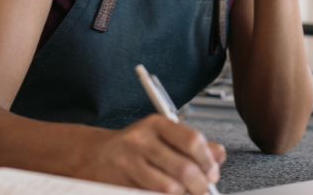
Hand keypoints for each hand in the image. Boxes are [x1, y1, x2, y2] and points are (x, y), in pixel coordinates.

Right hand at [80, 114, 225, 193]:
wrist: (94, 155)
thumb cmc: (133, 146)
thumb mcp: (162, 136)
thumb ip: (192, 144)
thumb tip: (219, 156)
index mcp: (156, 124)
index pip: (192, 141)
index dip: (207, 161)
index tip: (212, 172)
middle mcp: (141, 140)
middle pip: (184, 168)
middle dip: (200, 184)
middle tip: (202, 189)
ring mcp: (128, 162)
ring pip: (170, 188)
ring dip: (182, 194)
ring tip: (182, 191)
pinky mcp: (120, 183)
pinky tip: (164, 192)